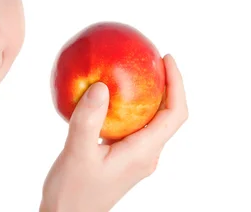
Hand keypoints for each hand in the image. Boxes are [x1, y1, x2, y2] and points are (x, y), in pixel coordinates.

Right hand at [40, 54, 187, 211]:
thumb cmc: (72, 191)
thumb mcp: (77, 153)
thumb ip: (89, 119)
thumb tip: (102, 85)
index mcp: (143, 153)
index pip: (174, 115)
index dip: (177, 85)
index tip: (166, 59)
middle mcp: (145, 155)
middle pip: (168, 116)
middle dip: (166, 86)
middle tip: (150, 60)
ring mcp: (134, 158)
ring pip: (150, 121)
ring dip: (148, 96)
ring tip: (131, 72)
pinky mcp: (121, 158)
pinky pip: (132, 126)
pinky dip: (127, 107)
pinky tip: (106, 98)